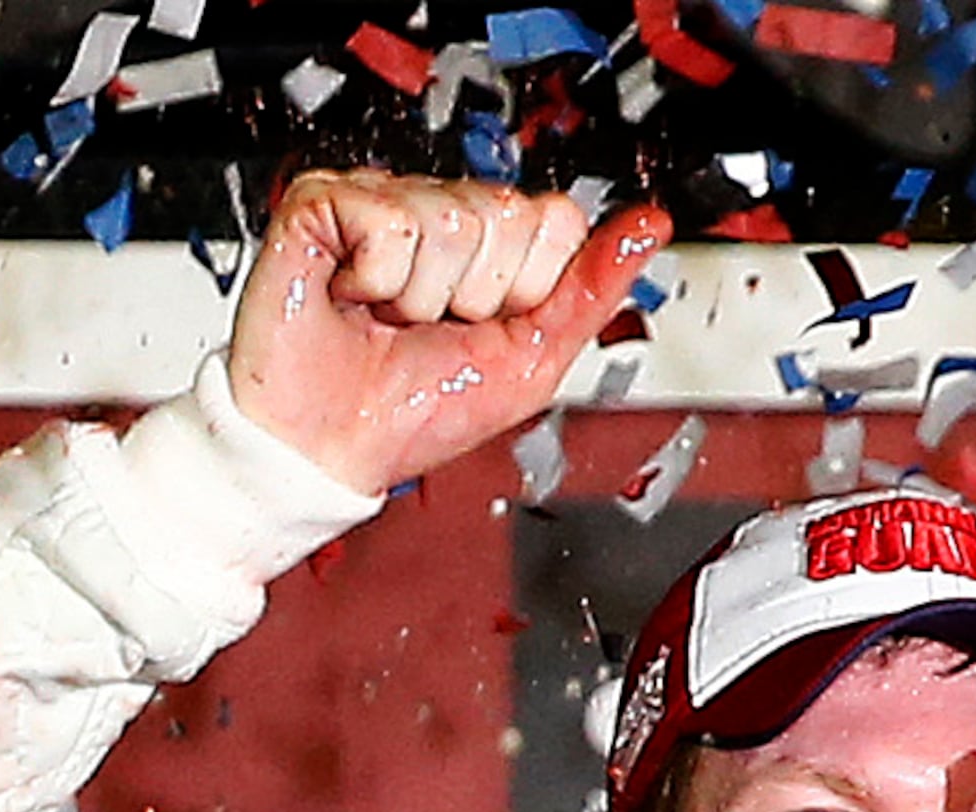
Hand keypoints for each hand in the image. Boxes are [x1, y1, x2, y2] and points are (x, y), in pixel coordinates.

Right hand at [226, 172, 670, 498]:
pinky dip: (375, 279)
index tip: (488, 324)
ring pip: (454, 214)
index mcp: (490, 246)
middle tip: (430, 325)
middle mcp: (439, 212)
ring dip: (422, 294)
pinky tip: (353, 296)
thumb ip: (593, 290)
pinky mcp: (326, 200)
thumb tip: (649, 228)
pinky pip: (392, 218)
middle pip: (510, 211)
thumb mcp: (531, 363)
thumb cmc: (414, 413)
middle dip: (478, 293)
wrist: (329, 448)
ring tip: (387, 318)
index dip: (530, 285)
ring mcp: (383, 199)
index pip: (556, 218)